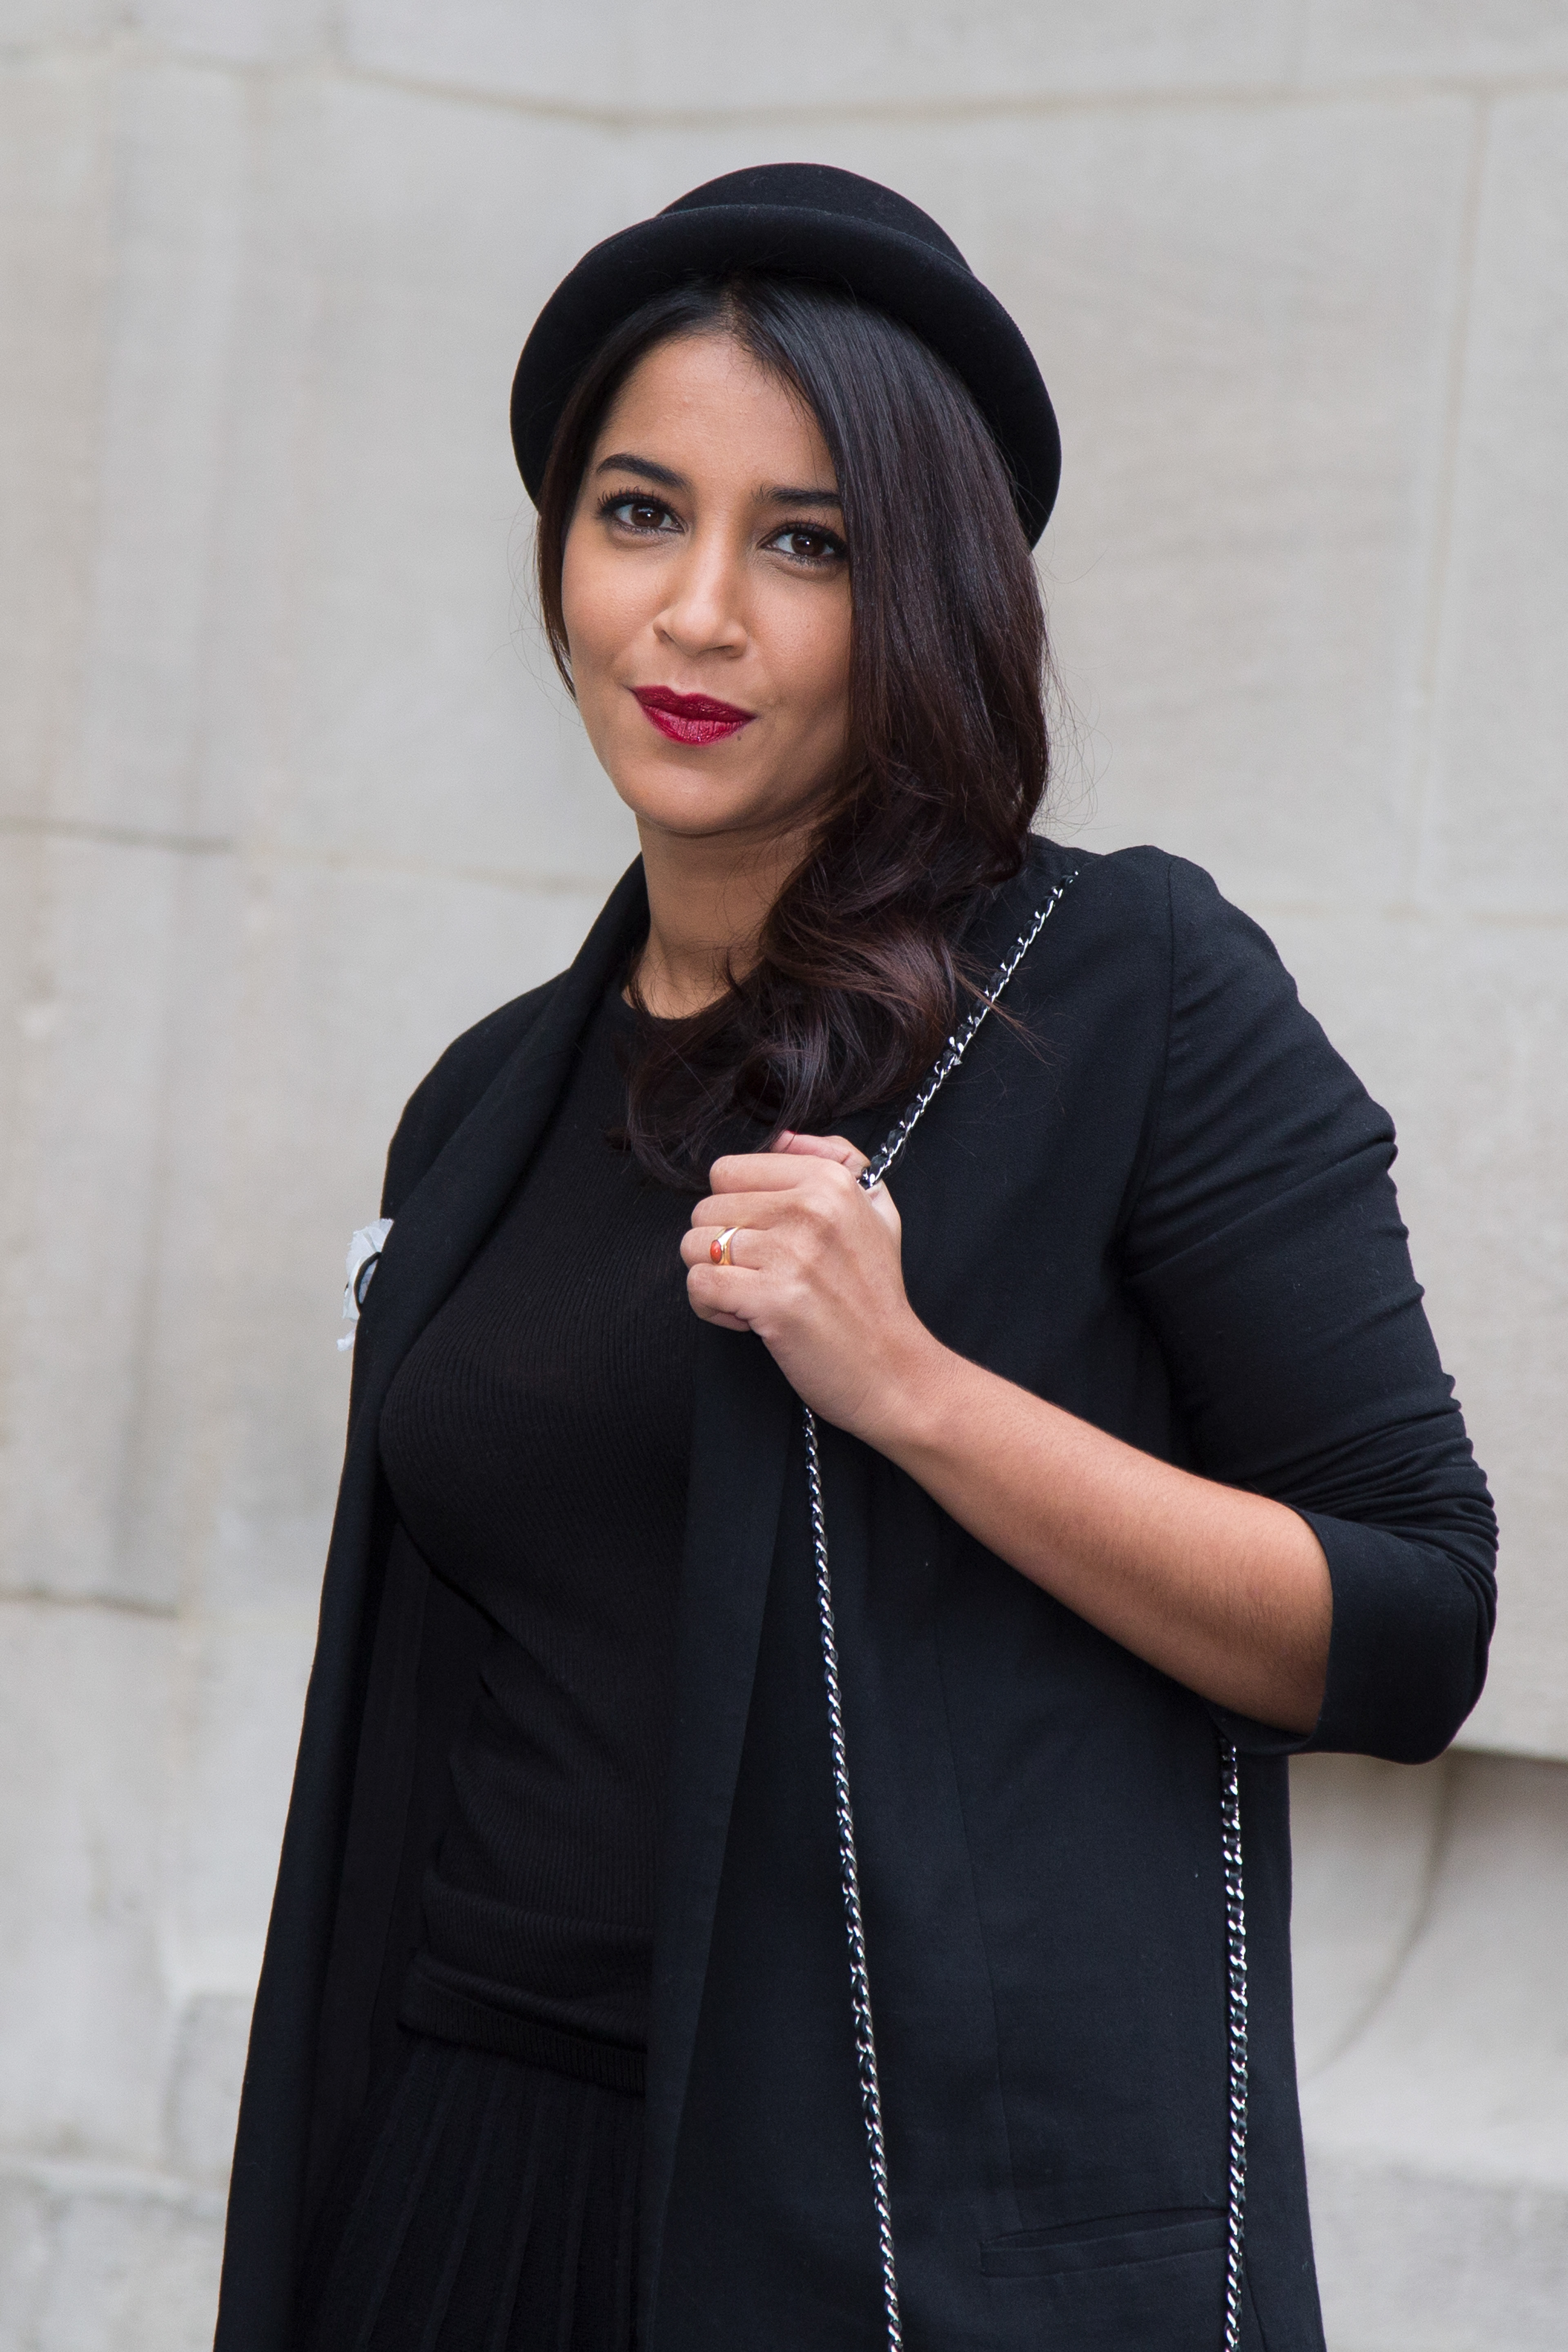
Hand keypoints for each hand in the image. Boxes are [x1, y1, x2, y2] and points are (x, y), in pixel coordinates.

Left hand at [681, 1131, 939, 1439]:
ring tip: (753, 1296)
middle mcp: (810, 1209)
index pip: (727, 1170)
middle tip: (761, 1275)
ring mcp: (791, 1254)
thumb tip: (781, 1137)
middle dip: (720, 1247)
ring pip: (695, 1246)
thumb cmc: (877, 1294)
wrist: (895, 1371)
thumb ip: (834, 1160)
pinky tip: (746, 1319)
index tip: (765, 1240)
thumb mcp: (877, 1210)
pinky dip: (712, 1308)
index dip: (735, 1209)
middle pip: (704, 1209)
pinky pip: (699, 1286)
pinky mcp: (774, 1301)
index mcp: (829, 1180)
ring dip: (715, 1278)